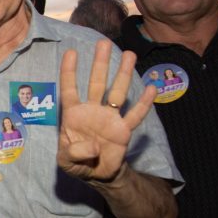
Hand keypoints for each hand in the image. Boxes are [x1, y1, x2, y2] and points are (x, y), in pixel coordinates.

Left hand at [57, 39, 154, 182]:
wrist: (97, 175)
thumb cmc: (76, 163)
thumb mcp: (66, 161)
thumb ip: (73, 153)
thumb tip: (92, 145)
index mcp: (73, 115)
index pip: (70, 89)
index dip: (69, 72)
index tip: (71, 52)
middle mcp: (92, 111)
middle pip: (96, 84)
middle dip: (100, 64)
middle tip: (103, 43)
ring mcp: (110, 119)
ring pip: (117, 93)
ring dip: (123, 75)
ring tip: (129, 55)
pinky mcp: (124, 130)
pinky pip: (135, 115)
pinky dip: (143, 103)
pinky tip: (152, 88)